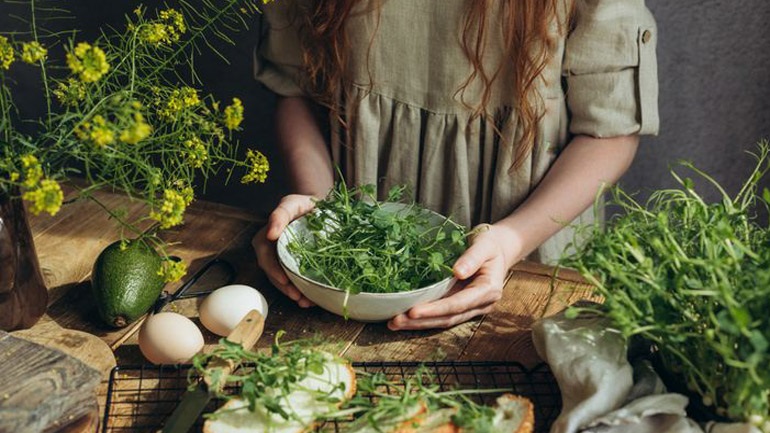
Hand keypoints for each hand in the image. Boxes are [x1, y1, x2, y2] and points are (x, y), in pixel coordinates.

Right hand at [252, 194, 317, 307]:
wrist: (320, 209)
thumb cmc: (303, 204)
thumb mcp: (291, 203)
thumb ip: (280, 215)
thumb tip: (270, 234)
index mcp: (267, 237)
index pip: (265, 257)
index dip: (273, 271)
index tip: (285, 281)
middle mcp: (272, 251)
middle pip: (274, 273)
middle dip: (284, 287)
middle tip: (297, 296)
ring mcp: (284, 260)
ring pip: (284, 281)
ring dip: (293, 293)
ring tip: (305, 302)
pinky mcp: (296, 266)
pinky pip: (296, 281)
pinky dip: (303, 292)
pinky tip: (311, 300)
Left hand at [387, 225, 513, 329]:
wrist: (498, 249)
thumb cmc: (490, 244)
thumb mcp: (484, 244)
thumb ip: (472, 257)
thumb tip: (457, 272)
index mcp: (488, 290)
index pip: (458, 304)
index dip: (435, 309)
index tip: (414, 311)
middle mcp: (480, 304)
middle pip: (448, 318)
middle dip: (421, 321)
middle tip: (395, 321)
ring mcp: (471, 307)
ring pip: (443, 320)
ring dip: (419, 323)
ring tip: (394, 322)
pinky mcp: (461, 305)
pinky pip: (441, 314)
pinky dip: (424, 317)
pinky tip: (405, 318)